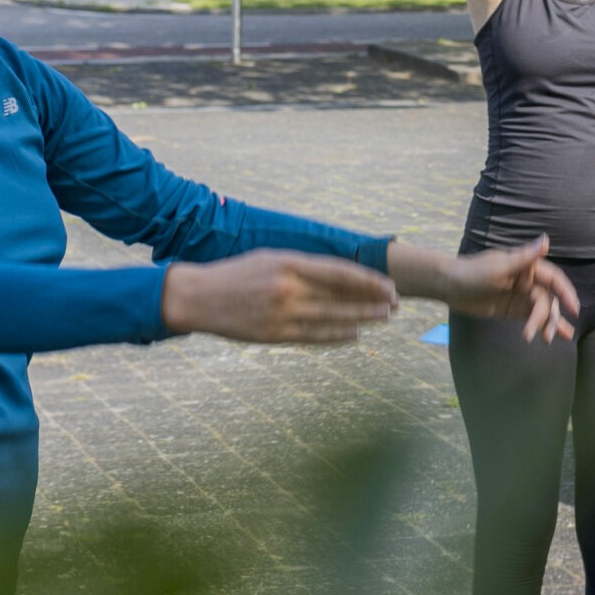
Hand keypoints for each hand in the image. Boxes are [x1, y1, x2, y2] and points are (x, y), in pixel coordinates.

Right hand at [159, 252, 396, 343]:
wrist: (198, 297)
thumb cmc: (237, 274)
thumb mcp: (270, 258)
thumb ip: (303, 266)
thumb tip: (338, 274)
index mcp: (289, 263)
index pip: (339, 272)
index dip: (368, 280)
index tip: (388, 285)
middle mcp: (288, 288)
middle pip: (341, 297)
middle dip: (372, 301)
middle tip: (396, 304)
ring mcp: (281, 314)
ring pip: (332, 318)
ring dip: (361, 318)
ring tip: (383, 318)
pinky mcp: (274, 335)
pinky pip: (313, 336)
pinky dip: (337, 335)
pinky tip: (355, 334)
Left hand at [425, 237, 580, 342]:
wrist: (450, 286)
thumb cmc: (473, 272)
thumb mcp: (499, 266)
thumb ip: (524, 257)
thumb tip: (546, 240)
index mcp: (528, 266)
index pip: (554, 279)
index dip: (565, 292)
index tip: (573, 308)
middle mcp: (529, 280)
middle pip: (548, 299)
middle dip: (549, 317)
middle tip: (546, 334)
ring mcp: (523, 295)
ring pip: (543, 310)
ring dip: (548, 324)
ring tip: (547, 339)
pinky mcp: (515, 309)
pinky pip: (533, 318)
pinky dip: (544, 326)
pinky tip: (554, 337)